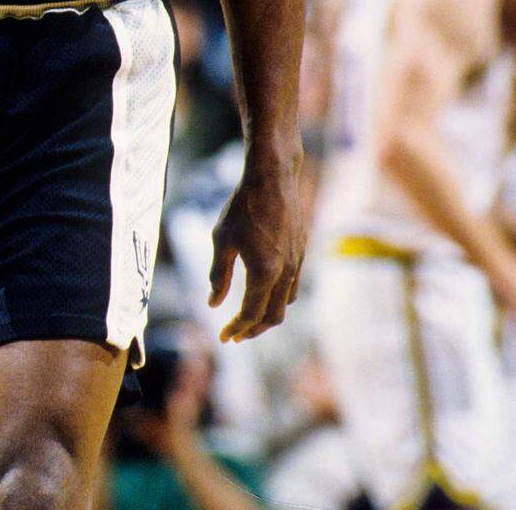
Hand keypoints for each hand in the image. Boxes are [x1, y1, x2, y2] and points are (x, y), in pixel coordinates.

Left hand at [209, 145, 305, 341]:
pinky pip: (292, 285)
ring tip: (249, 317)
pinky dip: (278, 297)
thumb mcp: (222, 239)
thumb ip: (218, 275)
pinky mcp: (302, 251)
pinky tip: (264, 291)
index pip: (251, 314)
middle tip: (235, 334)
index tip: (223, 337)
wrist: (273, 178)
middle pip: (273, 316)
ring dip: (268, 315)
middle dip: (254, 329)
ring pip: (286, 303)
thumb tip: (214, 304)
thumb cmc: (242, 207)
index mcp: (265, 273)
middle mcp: (286, 272)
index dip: (236, 329)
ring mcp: (297, 262)